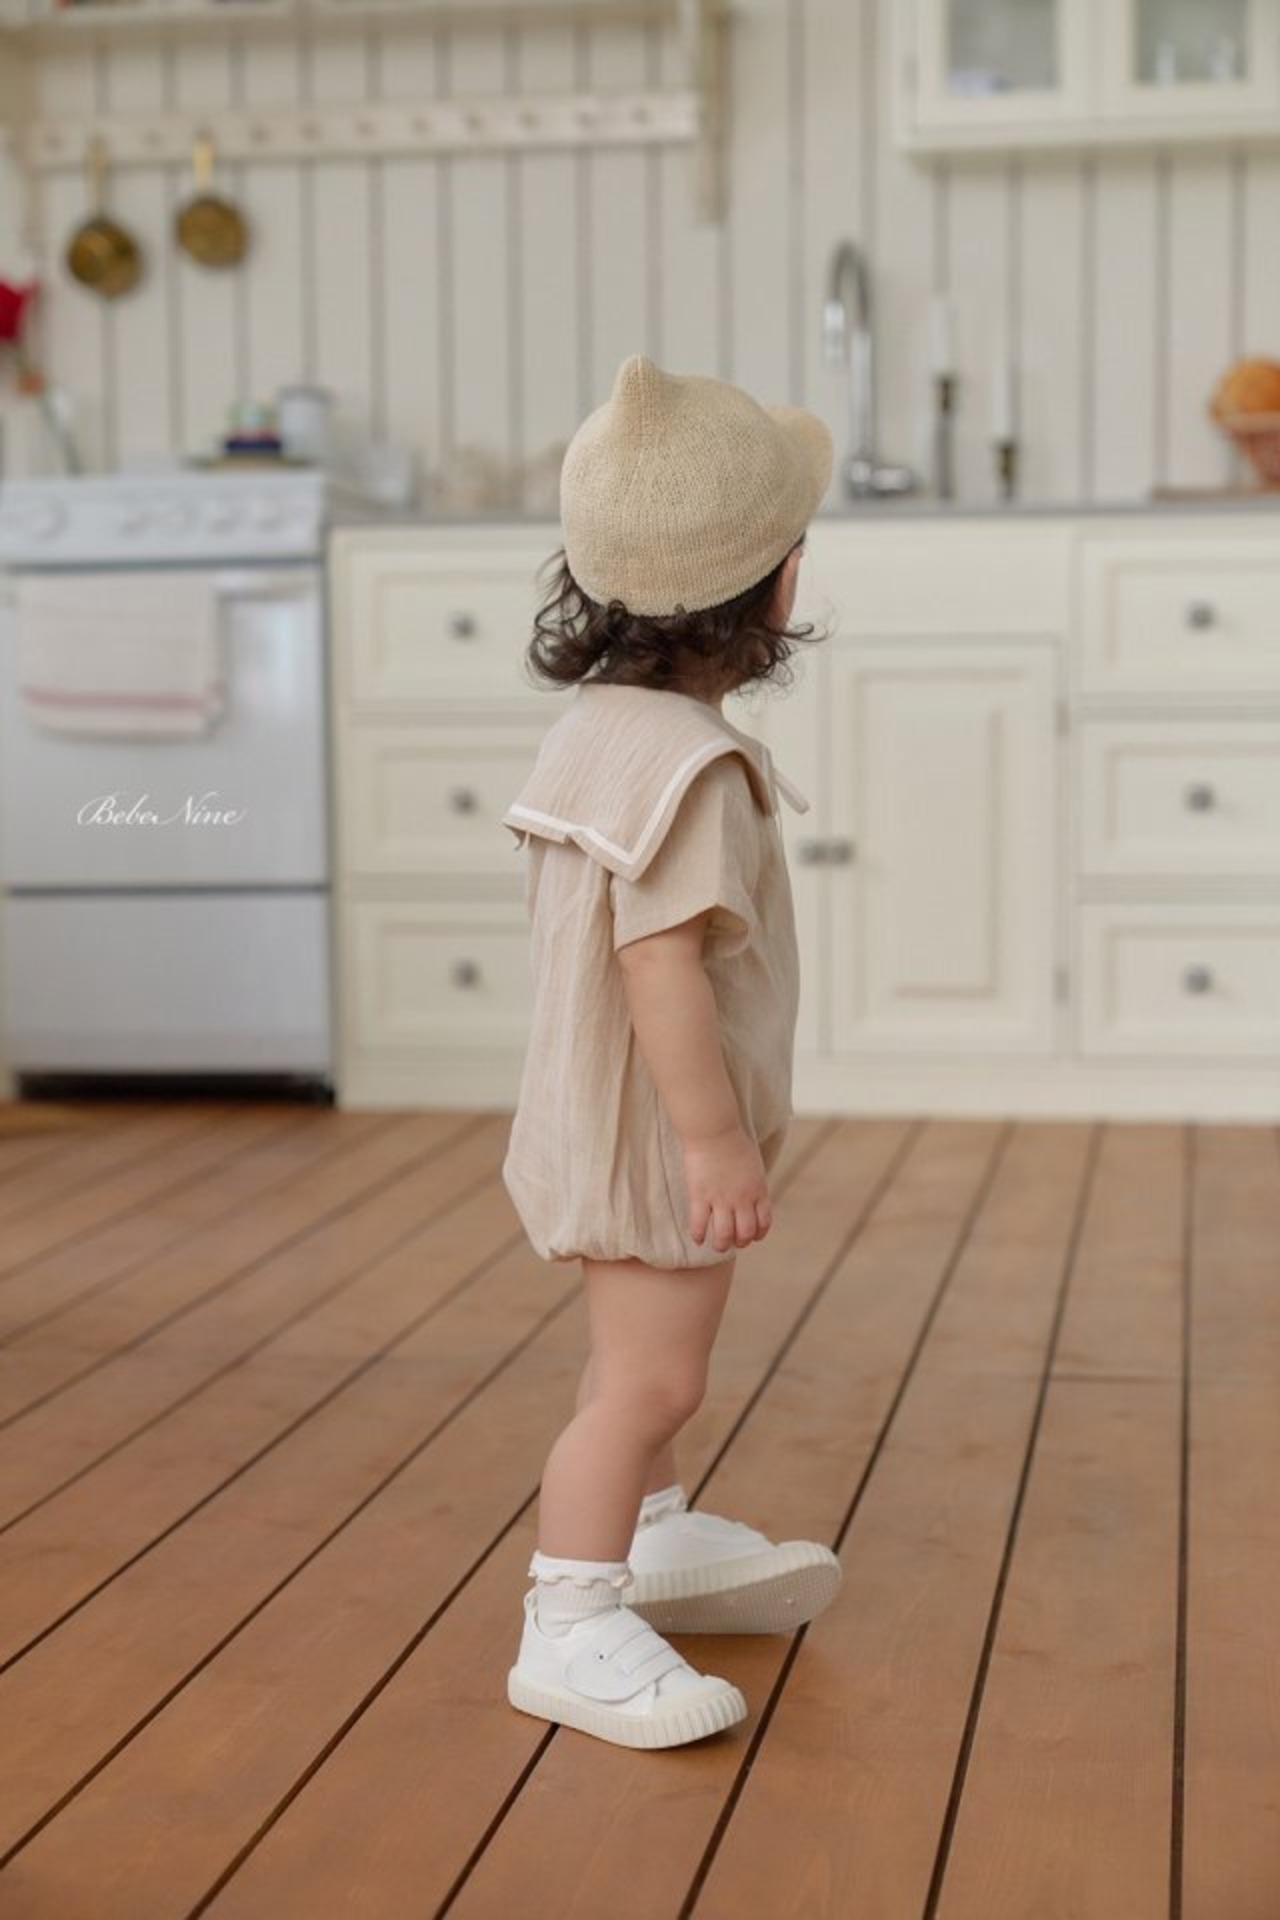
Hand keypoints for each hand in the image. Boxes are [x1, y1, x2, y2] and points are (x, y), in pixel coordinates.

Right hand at [683, 1124, 772, 1252]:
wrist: (714, 1129)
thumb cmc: (732, 1140)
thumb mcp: (754, 1163)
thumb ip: (753, 1181)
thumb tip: (752, 1191)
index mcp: (758, 1190)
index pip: (764, 1223)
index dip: (758, 1234)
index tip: (751, 1236)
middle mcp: (742, 1199)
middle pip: (745, 1233)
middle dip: (740, 1242)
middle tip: (732, 1241)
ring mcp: (721, 1199)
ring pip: (724, 1235)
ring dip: (721, 1245)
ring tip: (716, 1245)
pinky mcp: (700, 1196)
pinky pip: (699, 1224)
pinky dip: (699, 1235)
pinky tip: (697, 1238)